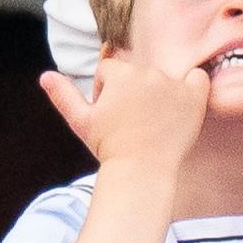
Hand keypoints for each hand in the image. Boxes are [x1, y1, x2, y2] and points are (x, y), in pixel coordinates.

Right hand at [40, 58, 209, 172]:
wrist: (141, 172)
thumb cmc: (109, 148)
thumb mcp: (81, 122)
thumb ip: (63, 95)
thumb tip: (45, 76)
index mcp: (120, 74)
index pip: (111, 71)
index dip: (106, 92)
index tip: (111, 115)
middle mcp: (148, 73)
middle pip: (137, 73)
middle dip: (131, 92)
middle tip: (131, 121)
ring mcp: (173, 84)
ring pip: (162, 78)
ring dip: (157, 93)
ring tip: (152, 122)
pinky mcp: (194, 98)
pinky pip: (198, 78)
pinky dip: (192, 87)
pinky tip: (180, 107)